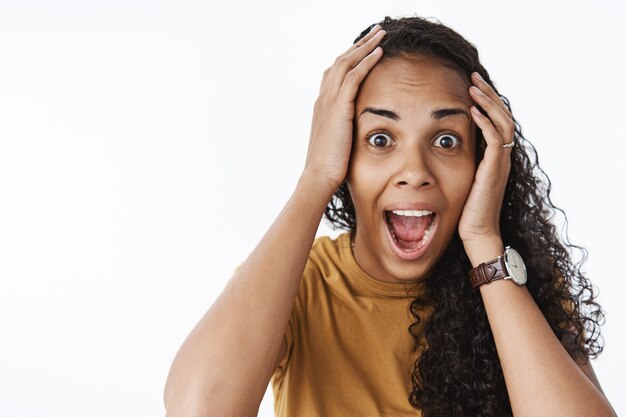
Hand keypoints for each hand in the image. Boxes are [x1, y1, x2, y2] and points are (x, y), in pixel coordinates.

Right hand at [301, 25, 385, 192]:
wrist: (319, 176)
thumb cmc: (329, 166)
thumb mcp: (337, 142)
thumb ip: (344, 131)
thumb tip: (355, 132)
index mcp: (323, 106)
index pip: (335, 73)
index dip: (349, 58)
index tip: (364, 48)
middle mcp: (323, 98)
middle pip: (340, 61)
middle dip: (359, 45)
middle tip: (375, 32)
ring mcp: (329, 101)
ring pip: (347, 63)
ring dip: (365, 46)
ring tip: (381, 34)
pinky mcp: (339, 107)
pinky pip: (353, 76)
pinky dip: (366, 61)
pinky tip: (379, 52)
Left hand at [458, 72, 514, 246]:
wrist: (476, 233)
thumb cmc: (464, 210)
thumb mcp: (459, 178)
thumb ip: (456, 160)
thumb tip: (436, 146)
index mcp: (494, 156)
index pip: (495, 120)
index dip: (485, 101)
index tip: (470, 85)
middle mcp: (501, 156)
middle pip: (502, 115)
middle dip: (487, 94)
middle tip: (473, 76)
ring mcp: (501, 162)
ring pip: (502, 122)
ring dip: (488, 102)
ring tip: (473, 85)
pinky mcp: (494, 170)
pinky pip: (495, 139)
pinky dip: (485, 122)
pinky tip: (472, 110)